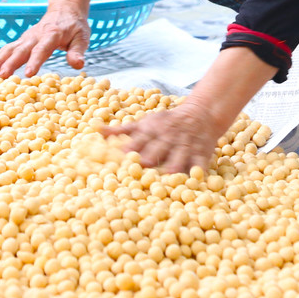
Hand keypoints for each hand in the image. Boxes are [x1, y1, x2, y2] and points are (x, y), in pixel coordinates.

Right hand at [0, 3, 90, 77]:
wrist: (65, 9)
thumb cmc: (75, 26)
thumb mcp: (82, 37)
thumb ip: (78, 51)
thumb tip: (78, 65)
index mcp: (52, 34)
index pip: (42, 49)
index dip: (35, 61)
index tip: (28, 74)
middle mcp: (36, 35)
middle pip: (21, 50)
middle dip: (10, 63)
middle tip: (0, 76)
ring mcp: (27, 37)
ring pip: (11, 48)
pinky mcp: (23, 40)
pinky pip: (9, 48)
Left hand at [99, 99, 229, 174]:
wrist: (200, 113)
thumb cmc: (167, 121)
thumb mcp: (145, 122)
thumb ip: (122, 130)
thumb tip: (97, 130)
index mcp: (151, 130)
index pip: (138, 142)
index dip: (128, 152)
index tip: (118, 164)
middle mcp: (167, 138)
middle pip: (156, 151)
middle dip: (147, 162)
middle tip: (137, 177)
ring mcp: (185, 146)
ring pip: (177, 159)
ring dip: (171, 169)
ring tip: (165, 182)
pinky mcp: (201, 153)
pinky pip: (199, 165)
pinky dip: (196, 174)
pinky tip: (192, 183)